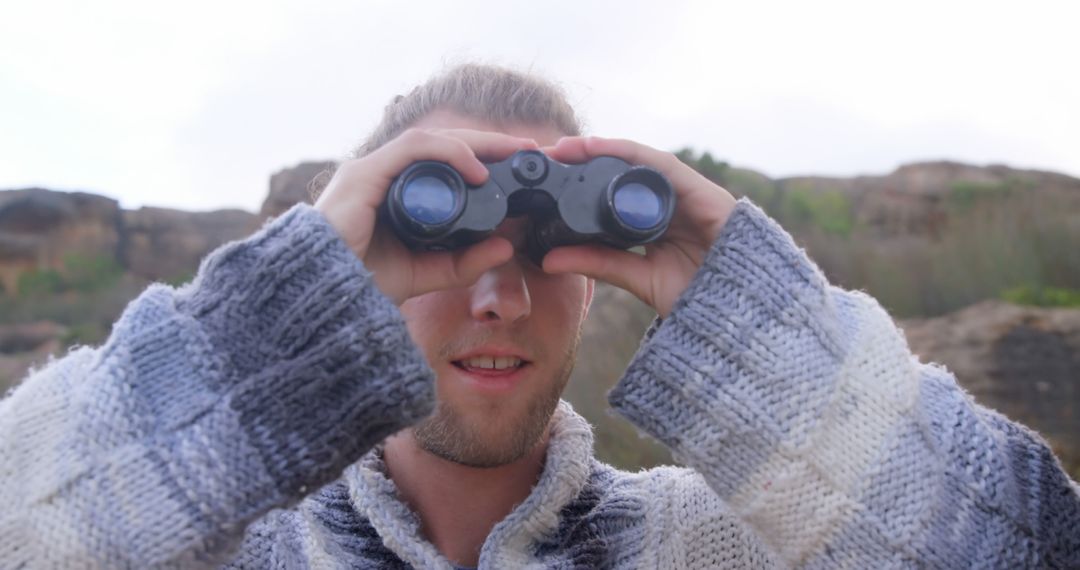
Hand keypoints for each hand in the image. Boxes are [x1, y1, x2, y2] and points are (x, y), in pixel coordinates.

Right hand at [314, 128, 538, 304]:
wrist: (321, 298)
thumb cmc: (362, 283)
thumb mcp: (425, 273)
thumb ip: (463, 263)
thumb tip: (507, 246)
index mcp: (396, 192)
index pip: (444, 162)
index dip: (483, 158)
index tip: (520, 164)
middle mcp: (383, 175)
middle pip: (442, 145)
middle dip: (489, 143)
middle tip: (528, 148)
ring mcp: (372, 171)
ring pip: (431, 140)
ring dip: (475, 142)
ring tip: (510, 153)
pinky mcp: (364, 174)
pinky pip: (413, 149)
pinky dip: (449, 153)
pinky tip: (476, 170)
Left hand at [540, 136, 736, 317]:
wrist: (738, 317)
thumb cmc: (696, 298)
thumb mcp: (637, 277)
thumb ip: (599, 264)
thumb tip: (550, 259)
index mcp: (655, 222)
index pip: (615, 191)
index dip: (583, 180)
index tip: (548, 176)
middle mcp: (672, 203)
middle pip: (626, 171)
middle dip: (588, 158)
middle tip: (550, 153)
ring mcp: (689, 195)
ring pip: (641, 161)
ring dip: (604, 149)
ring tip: (568, 147)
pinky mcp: (704, 191)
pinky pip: (662, 165)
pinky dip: (630, 153)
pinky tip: (602, 148)